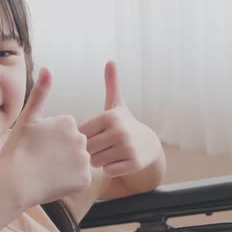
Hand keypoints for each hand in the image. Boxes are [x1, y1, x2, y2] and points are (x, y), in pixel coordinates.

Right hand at [0, 68, 91, 206]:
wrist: (16, 183)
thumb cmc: (18, 150)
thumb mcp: (27, 119)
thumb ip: (40, 93)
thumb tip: (47, 68)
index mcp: (68, 122)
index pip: (65, 131)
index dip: (50, 140)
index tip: (38, 147)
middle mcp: (81, 138)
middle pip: (74, 145)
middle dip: (61, 153)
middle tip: (41, 161)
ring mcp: (84, 160)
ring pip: (77, 163)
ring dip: (66, 168)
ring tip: (47, 172)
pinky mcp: (85, 179)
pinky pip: (80, 180)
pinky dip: (70, 183)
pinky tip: (54, 183)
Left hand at [79, 61, 160, 177]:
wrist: (149, 145)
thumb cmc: (124, 124)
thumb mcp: (117, 105)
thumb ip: (111, 85)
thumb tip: (110, 61)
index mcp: (110, 116)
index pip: (82, 133)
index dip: (86, 137)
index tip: (95, 135)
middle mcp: (119, 131)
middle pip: (87, 149)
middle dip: (91, 151)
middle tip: (102, 147)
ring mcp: (127, 148)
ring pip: (96, 162)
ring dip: (99, 161)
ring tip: (109, 154)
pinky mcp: (133, 163)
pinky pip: (108, 171)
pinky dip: (110, 169)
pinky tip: (117, 162)